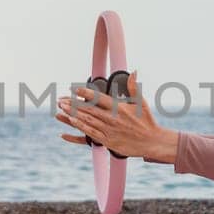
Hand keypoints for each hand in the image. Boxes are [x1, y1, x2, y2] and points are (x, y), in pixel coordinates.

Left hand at [56, 70, 176, 161]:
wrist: (152, 142)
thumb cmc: (146, 121)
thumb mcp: (141, 102)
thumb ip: (133, 87)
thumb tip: (133, 72)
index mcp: (119, 108)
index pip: (99, 98)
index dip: (85, 93)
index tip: (74, 88)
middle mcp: (112, 118)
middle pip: (89, 109)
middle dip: (74, 103)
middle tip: (61, 99)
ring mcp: (109, 130)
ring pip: (88, 120)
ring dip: (73, 114)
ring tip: (62, 108)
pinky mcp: (108, 141)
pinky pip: (91, 133)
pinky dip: (80, 127)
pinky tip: (72, 121)